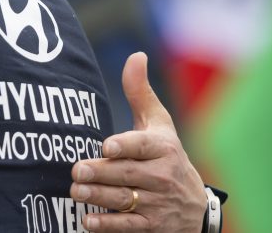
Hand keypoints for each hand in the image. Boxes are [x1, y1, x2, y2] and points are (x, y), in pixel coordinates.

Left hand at [70, 53, 205, 231]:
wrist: (196, 206)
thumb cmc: (167, 154)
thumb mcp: (159, 124)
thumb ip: (140, 92)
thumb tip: (136, 55)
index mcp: (164, 148)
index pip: (144, 146)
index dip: (126, 146)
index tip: (106, 146)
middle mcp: (163, 176)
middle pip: (128, 174)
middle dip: (101, 173)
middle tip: (77, 171)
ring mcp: (158, 203)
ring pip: (125, 199)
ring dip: (99, 197)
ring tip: (76, 191)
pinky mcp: (152, 225)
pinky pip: (128, 225)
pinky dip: (108, 225)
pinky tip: (88, 222)